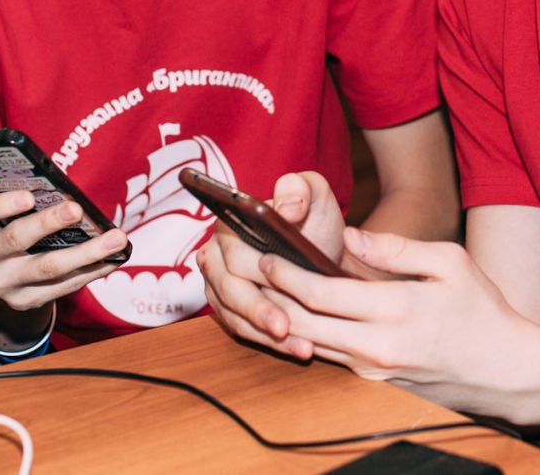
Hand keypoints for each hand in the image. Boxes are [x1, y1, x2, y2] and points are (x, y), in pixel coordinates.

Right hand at [0, 190, 128, 314]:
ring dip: (86, 252)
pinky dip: (92, 271)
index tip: (29, 196)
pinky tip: (113, 259)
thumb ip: (21, 201)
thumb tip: (64, 190)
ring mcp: (2, 283)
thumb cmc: (6, 227)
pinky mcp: (23, 300)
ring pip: (47, 267)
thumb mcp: (1, 213)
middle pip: (14, 239)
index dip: (1, 205)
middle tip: (77, 209)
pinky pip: (63, 286)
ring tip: (115, 239)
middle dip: (48, 223)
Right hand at [198, 171, 347, 352]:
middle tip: (285, 327)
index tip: (277, 285)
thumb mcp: (313, 193)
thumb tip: (287, 207)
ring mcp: (221, 287)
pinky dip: (271, 344)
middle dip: (258, 310)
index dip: (253, 273)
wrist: (323, 248)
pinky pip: (245, 331)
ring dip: (266, 335)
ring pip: (236, 316)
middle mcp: (216, 256)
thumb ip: (298, 189)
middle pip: (230, 289)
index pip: (232, 253)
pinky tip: (298, 349)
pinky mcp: (231, 311)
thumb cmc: (313, 218)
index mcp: (228, 224)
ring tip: (300, 346)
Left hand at [255, 225, 539, 416]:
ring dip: (281, 319)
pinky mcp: (375, 382)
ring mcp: (373, 370)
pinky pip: (329, 356)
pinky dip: (306, 335)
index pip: (319, 294)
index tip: (266, 255)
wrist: (506, 372)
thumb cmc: (483, 311)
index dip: (286, 274)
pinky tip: (295, 315)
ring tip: (262, 291)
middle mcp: (375, 347)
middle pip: (301, 325)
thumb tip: (350, 235)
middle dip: (270, 298)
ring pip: (309, 344)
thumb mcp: (450, 262)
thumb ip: (396, 248)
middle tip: (249, 273)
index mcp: (394, 311)